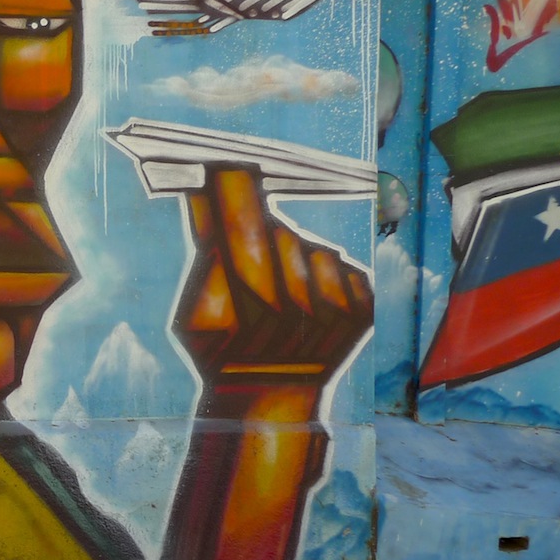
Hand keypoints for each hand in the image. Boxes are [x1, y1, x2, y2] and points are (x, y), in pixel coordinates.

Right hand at [172, 166, 371, 414]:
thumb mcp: (194, 312)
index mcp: (244, 310)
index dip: (232, 194)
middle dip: (257, 229)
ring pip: (312, 250)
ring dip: (292, 257)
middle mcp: (296, 312)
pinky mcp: (365, 310)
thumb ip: (204, 253)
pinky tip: (308, 298)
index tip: (223, 164)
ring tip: (279, 285)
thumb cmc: (223, 349)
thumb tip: (201, 191)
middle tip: (243, 225)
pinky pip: (342, 266)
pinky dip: (322, 274)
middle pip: (277, 237)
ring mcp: (336, 313)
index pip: (239, 232)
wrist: (270, 395)